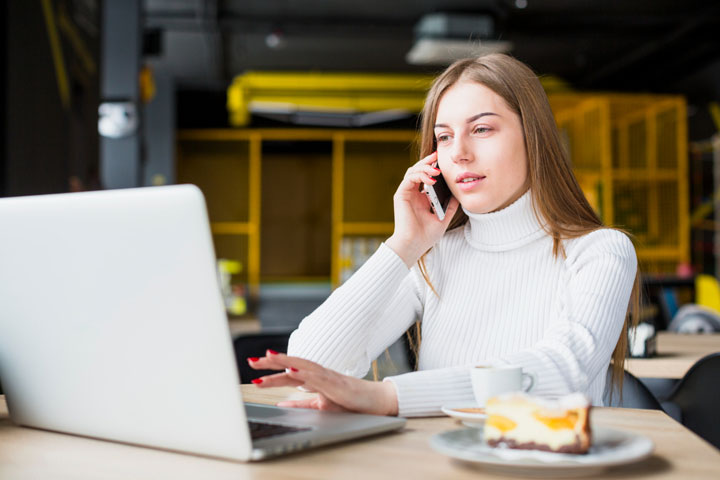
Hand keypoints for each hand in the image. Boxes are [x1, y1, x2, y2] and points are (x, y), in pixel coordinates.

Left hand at [247, 351, 398, 415]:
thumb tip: (280, 403)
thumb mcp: (320, 403)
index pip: (288, 370)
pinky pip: (316, 376)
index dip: (271, 368)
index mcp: (313, 377)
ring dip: (283, 361)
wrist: (373, 401)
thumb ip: (301, 403)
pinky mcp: (334, 382)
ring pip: (301, 366)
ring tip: (267, 357)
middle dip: (271, 362)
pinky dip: (303, 371)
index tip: (254, 366)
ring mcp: (326, 376)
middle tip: (251, 361)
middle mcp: (317, 373)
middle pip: (291, 363)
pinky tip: (291, 369)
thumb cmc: (349, 401)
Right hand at [385, 151, 459, 266]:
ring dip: (425, 168)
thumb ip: (449, 206)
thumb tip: (458, 196)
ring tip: (437, 170)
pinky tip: (431, 180)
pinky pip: (409, 178)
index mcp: (421, 198)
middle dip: (428, 162)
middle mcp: (412, 194)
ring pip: (413, 171)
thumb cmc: (426, 236)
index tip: (443, 162)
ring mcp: (406, 193)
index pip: (426, 177)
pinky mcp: (400, 195)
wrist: (414, 245)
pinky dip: (420, 176)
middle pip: (418, 170)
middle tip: (438, 157)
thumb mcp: (443, 218)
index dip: (433, 168)